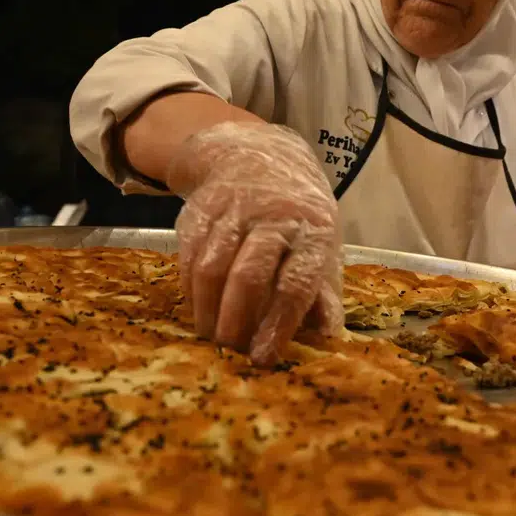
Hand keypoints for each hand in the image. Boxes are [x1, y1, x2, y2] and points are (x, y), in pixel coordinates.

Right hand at [167, 122, 343, 364]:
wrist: (257, 157)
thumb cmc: (298, 220)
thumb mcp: (321, 249)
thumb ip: (323, 295)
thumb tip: (326, 339)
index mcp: (312, 231)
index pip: (296, 282)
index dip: (279, 324)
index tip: (263, 357)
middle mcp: (273, 216)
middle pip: (248, 275)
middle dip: (236, 320)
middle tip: (231, 350)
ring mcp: (233, 210)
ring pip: (212, 268)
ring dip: (208, 310)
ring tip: (212, 337)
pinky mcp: (200, 209)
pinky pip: (188, 257)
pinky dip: (191, 291)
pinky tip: (199, 310)